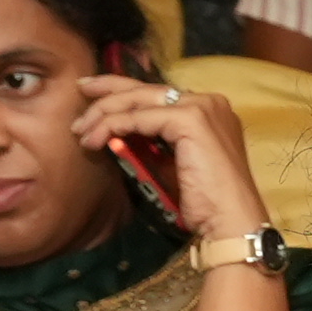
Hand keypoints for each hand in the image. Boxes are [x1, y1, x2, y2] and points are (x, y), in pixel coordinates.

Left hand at [60, 71, 267, 234]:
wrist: (231, 221)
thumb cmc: (205, 204)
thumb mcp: (174, 164)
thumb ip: (153, 142)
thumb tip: (116, 131)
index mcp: (209, 110)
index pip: (159, 94)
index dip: (124, 91)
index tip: (94, 96)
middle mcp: (209, 101)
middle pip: (147, 88)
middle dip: (108, 89)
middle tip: (80, 90)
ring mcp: (202, 106)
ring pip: (139, 99)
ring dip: (104, 113)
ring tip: (81, 130)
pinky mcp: (192, 119)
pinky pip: (140, 118)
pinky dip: (114, 126)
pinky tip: (97, 139)